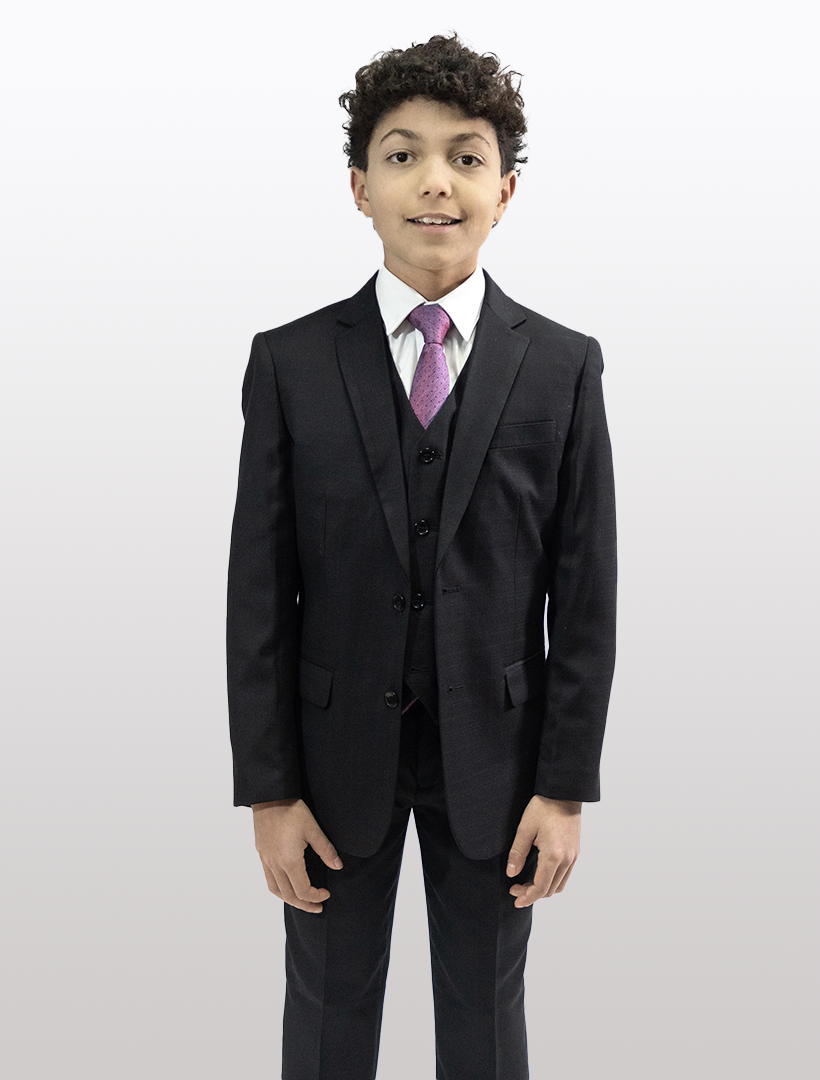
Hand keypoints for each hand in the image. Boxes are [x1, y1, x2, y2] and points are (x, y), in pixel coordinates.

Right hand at [252, 798, 342, 913]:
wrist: (269, 796)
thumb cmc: (292, 810)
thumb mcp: (313, 829)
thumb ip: (326, 850)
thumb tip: (337, 866)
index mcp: (289, 860)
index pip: (303, 890)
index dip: (316, 896)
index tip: (326, 894)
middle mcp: (275, 864)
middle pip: (289, 895)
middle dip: (305, 904)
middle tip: (318, 907)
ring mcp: (266, 860)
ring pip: (276, 890)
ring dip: (290, 899)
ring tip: (303, 901)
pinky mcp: (261, 854)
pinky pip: (268, 879)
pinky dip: (279, 889)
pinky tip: (287, 885)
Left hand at [506, 795, 581, 906]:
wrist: (564, 793)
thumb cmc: (543, 807)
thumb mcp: (525, 828)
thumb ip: (517, 853)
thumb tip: (511, 873)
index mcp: (553, 855)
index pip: (541, 887)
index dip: (527, 897)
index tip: (516, 899)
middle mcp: (567, 859)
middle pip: (551, 890)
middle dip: (532, 894)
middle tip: (516, 888)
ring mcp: (573, 856)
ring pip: (560, 885)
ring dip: (543, 889)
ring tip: (527, 883)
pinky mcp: (575, 851)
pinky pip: (565, 874)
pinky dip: (553, 880)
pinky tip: (541, 873)